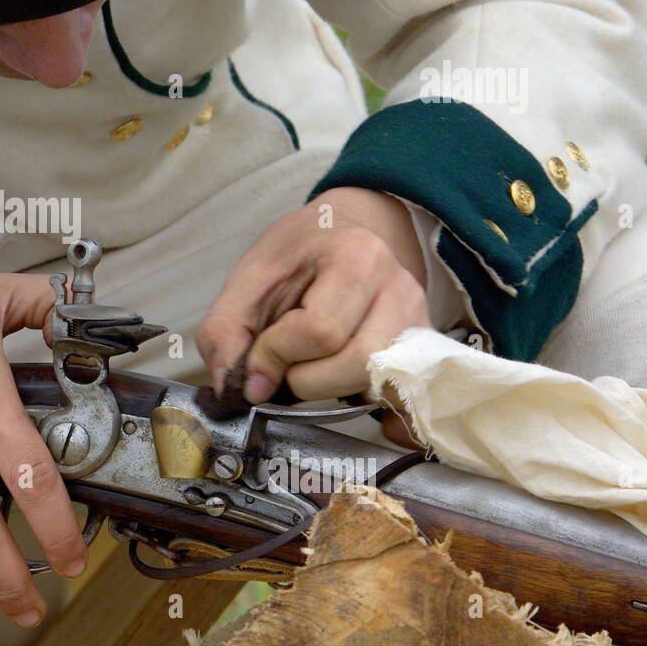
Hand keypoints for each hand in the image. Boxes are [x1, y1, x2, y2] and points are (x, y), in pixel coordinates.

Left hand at [197, 187, 430, 404]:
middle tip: (285, 366)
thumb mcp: (247, 280)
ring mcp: (417, 320)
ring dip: (332, 391)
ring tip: (310, 368)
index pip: (320, 330)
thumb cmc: (295, 255)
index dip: (276, 356)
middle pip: (358, 362)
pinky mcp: (420, 351)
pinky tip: (347, 399)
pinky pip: (406, 400)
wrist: (339, 234)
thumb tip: (232, 389)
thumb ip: (226, 332)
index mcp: (356, 257)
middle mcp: (399, 288)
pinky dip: (378, 412)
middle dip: (306, 380)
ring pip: (380, 385)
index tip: (255, 359)